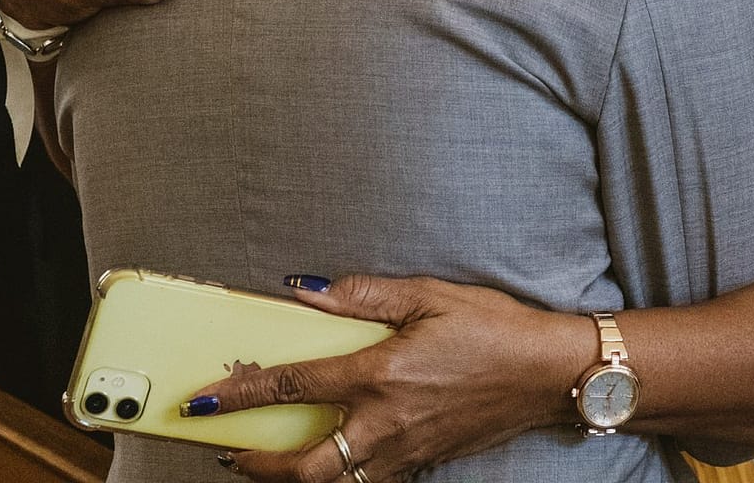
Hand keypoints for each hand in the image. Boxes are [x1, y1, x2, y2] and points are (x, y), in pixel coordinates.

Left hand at [188, 274, 587, 482]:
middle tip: (228, 454)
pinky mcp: (424, 461)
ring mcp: (404, 450)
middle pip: (304, 468)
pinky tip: (334, 460)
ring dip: (293, 478)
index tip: (205, 399)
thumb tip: (309, 289)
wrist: (548, 374)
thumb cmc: (496, 329)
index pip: (293, 385)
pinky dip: (342, 476)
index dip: (241, 394)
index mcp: (380, 374)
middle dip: (257, 467)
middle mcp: (384, 422)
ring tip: (268, 465)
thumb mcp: (431, 295)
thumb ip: (365, 296)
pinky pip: (371, 480)